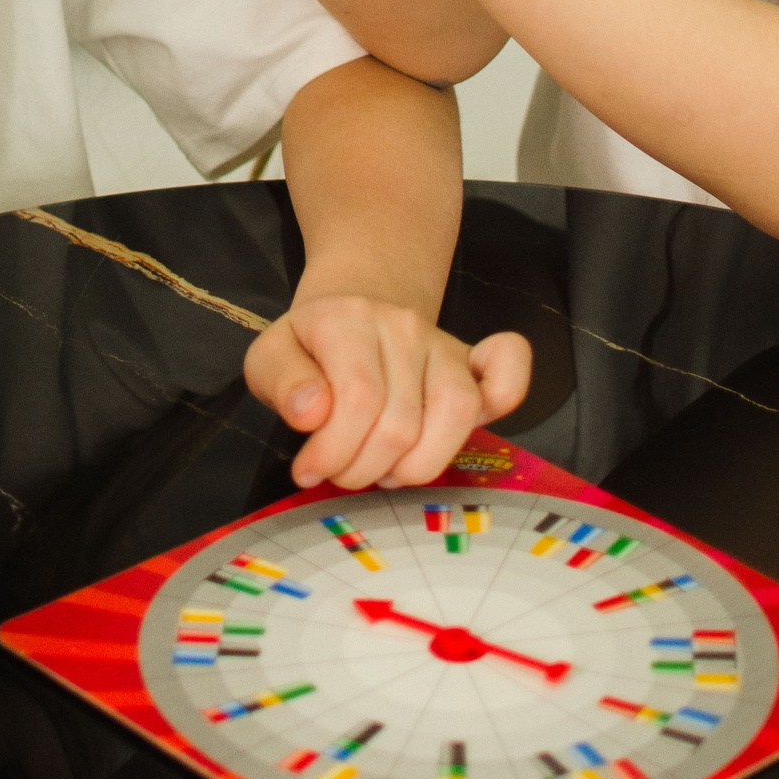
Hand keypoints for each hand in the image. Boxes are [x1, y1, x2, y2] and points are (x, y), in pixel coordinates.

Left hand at [244, 288, 531, 488]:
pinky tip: (460, 424)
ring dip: (415, 465)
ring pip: (456, 416)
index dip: (334, 450)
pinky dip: (506, 397)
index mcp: (348, 320)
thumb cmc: (311, 345)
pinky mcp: (471, 365)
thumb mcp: (271, 356)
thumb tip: (312, 412)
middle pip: (402, 421)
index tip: (309, 467)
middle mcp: (404, 326)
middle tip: (341, 470)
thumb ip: (281, 382)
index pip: (358, 399)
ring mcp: (443, 345)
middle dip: (364, 467)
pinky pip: (507, 380)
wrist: (352, 308)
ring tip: (382, 469)